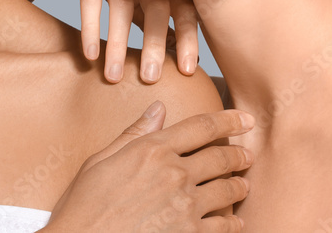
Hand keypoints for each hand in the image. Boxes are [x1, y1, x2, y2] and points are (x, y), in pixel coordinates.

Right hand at [43, 102, 252, 231]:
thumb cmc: (84, 204)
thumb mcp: (100, 161)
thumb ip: (134, 134)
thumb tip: (159, 109)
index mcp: (151, 150)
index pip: (201, 127)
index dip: (229, 120)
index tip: (245, 118)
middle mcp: (173, 174)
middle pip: (221, 157)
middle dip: (239, 154)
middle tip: (247, 155)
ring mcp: (185, 207)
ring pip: (228, 190)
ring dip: (240, 185)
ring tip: (243, 185)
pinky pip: (224, 225)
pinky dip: (233, 221)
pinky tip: (234, 221)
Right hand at [46, 0, 199, 83]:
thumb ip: (155, 17)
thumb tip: (179, 52)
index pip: (183, 7)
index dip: (187, 37)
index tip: (187, 70)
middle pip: (156, 6)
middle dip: (154, 44)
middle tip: (150, 79)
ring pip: (121, 5)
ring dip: (118, 43)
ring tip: (113, 76)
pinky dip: (91, 27)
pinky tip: (90, 54)